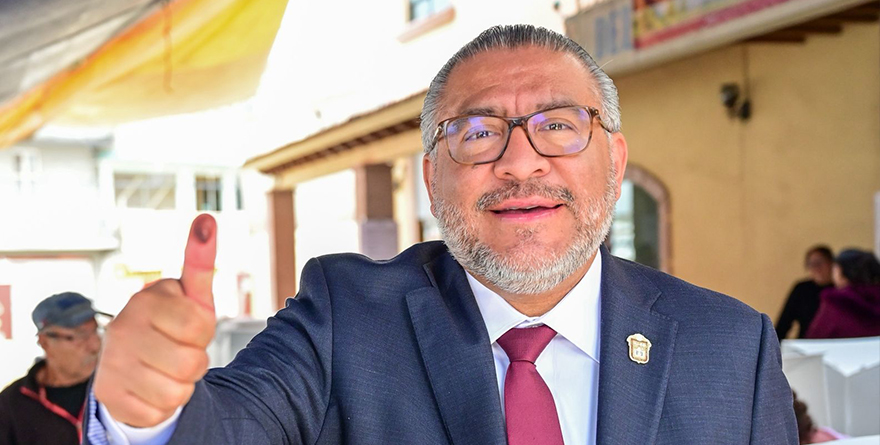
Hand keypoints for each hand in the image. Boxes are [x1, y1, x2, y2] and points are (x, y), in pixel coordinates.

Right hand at [93, 214, 217, 426]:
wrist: (137, 362)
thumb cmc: (172, 325)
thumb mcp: (191, 296)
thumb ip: (200, 262)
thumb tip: (207, 220)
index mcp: (146, 300)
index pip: (200, 326)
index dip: (204, 332)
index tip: (190, 327)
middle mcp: (121, 330)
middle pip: (192, 363)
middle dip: (195, 361)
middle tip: (179, 350)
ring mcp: (110, 364)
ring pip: (177, 392)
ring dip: (181, 385)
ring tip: (166, 369)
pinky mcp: (107, 396)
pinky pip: (157, 412)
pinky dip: (162, 406)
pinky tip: (151, 387)